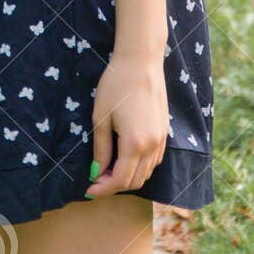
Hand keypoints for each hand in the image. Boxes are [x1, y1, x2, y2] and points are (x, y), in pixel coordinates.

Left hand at [86, 49, 169, 197]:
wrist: (141, 63)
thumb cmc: (116, 86)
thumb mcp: (101, 118)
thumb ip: (101, 149)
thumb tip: (96, 172)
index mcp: (135, 144)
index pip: (120, 181)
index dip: (103, 190)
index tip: (88, 190)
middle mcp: (152, 146)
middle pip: (135, 181)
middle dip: (113, 186)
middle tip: (95, 179)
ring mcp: (162, 140)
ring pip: (146, 173)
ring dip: (127, 177)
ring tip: (107, 169)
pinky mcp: (165, 132)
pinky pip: (154, 161)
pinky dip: (139, 167)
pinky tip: (124, 157)